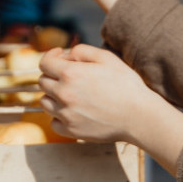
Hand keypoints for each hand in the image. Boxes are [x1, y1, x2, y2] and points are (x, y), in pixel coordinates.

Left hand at [38, 45, 182, 174]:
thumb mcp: (107, 58)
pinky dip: (59, 117)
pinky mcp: (72, 131)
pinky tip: (73, 112)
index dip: (51, 57)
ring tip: (72, 95)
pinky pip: (54, 122)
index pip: (44, 63)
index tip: (61, 57)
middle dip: (54, 76)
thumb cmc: (127, 85)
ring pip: (45, 103)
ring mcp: (66, 114)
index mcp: (70, 73)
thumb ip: (83, 50)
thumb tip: (68, 55)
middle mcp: (63, 94)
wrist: (139, 116)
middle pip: (43, 82)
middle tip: (71, 77)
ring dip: (54, 96)